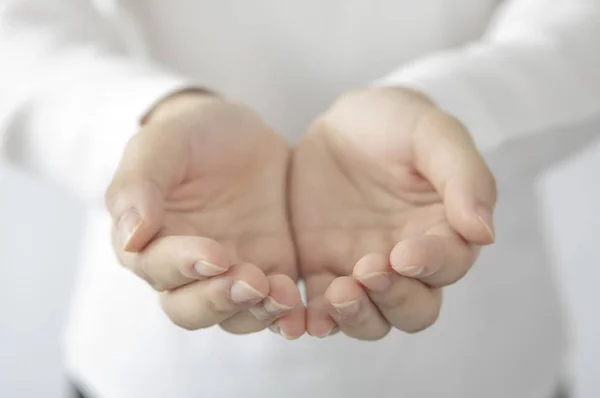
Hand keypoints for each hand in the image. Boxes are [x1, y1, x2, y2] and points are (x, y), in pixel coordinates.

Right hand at [105, 92, 303, 337]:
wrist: (239, 133)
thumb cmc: (190, 135)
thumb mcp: (161, 143)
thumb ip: (138, 184)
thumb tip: (131, 238)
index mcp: (150, 241)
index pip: (157, 269)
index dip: (182, 267)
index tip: (214, 254)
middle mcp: (186, 268)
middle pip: (191, 308)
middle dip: (219, 301)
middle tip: (251, 282)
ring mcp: (231, 272)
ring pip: (234, 315)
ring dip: (255, 312)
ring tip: (282, 295)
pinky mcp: (270, 270)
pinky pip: (274, 304)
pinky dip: (286, 314)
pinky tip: (300, 309)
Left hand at [291, 87, 495, 339]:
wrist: (341, 124)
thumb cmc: (397, 123)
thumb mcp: (433, 132)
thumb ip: (463, 175)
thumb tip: (485, 233)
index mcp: (441, 231)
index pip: (447, 265)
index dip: (430, 265)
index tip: (405, 253)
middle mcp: (405, 261)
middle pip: (412, 309)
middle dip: (394, 300)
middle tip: (368, 272)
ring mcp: (361, 269)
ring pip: (370, 318)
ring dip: (357, 317)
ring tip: (337, 296)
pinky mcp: (322, 268)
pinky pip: (320, 308)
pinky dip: (314, 321)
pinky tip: (302, 320)